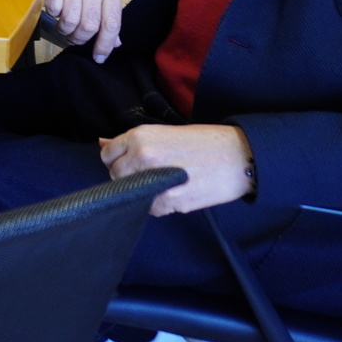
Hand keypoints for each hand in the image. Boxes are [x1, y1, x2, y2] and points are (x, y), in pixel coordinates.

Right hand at [34, 0, 121, 61]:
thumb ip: (108, 8)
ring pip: (70, 18)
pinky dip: (52, 13)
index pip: (112, 23)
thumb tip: (113, 40)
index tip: (99, 57)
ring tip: (63, 26)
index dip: (106, 44)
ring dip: (65, 29)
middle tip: (75, 38)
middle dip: (80, 38)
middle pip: (89, 25)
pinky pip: (53, 6)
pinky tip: (53, 9)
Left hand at [101, 124, 254, 214]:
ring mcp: (156, 180)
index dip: (117, 160)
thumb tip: (101, 142)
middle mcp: (143, 156)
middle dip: (128, 176)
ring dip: (143, 192)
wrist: (239, 156)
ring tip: (165, 183)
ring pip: (132, 194)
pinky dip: (159, 205)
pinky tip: (175, 193)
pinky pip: (152, 209)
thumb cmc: (205, 141)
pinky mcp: (171, 201)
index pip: (107, 154)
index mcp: (140, 136)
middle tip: (150, 174)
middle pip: (116, 175)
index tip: (128, 162)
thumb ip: (132, 141)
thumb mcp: (165, 132)